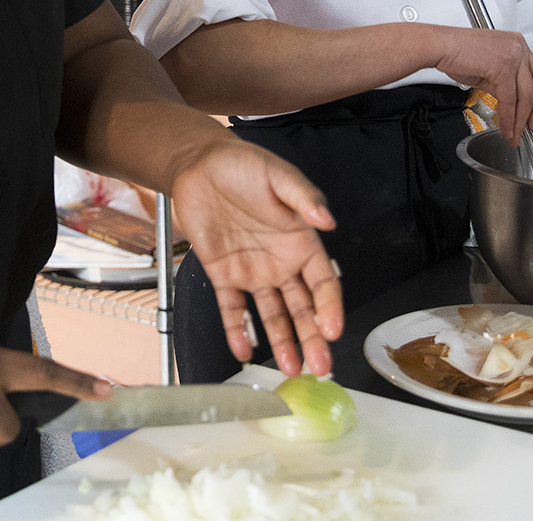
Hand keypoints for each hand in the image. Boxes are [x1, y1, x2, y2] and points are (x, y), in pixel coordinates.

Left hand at [165, 139, 341, 377]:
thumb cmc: (244, 166)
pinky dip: (237, 330)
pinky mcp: (224, 275)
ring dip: (282, 342)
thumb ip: (303, 197)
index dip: (330, 307)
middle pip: (302, 308)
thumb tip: (327, 219)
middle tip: (320, 365)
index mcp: (301, 242)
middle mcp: (281, 263)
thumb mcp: (278, 175)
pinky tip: (243, 350)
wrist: (199, 165)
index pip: (323, 282)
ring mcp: (253, 272)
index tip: (333, 329)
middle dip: (312, 338)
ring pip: (272, 315)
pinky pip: (233, 309)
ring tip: (291, 368)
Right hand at [432, 26, 532, 147]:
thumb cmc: (456, 54)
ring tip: (515, 134)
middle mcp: (519, 47)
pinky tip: (505, 127)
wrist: (438, 46)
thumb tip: (511, 104)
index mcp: (518, 44)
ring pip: (525, 95)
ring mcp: (513, 56)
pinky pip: (509, 99)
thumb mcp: (488, 68)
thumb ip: (503, 83)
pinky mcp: (503, 67)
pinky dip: (507, 117)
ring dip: (520, 119)